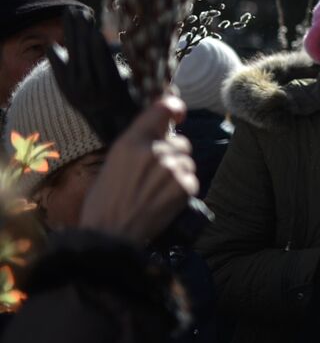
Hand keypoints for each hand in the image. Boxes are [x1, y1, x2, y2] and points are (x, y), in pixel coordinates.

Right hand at [77, 95, 197, 243]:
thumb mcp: (114, 162)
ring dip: (178, 172)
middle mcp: (154, 150)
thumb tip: (160, 132)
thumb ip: (137, 144)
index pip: (163, 108)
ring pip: (187, 161)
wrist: (110, 234)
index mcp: (132, 141)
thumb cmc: (105, 200)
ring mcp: (172, 168)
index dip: (175, 108)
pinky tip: (164, 200)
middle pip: (180, 142)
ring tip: (156, 190)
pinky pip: (191, 179)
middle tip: (154, 174)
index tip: (178, 115)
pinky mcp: (185, 186)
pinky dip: (182, 188)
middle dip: (172, 154)